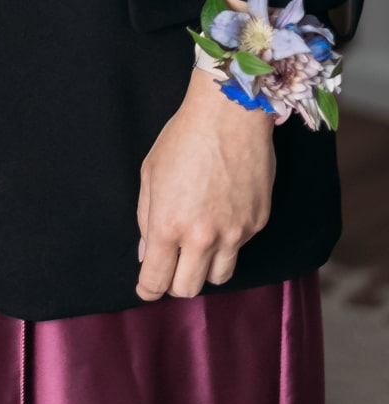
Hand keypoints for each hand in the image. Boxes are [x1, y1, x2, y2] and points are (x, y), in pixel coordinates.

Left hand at [136, 63, 275, 299]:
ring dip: (204, 269)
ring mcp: (235, 233)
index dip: (148, 289)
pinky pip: (240, 248)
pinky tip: (222, 215)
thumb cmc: (183, 137)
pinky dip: (228, 242)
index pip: (157, 280)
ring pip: (219, 277)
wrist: (230, 114)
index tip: (146, 288)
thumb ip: (146, 217)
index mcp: (169, 224)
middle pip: (188, 289)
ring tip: (198, 245)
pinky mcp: (257, 224)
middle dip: (175, 283)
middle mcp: (203, 237)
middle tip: (171, 266)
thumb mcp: (151, 173)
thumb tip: (146, 252)